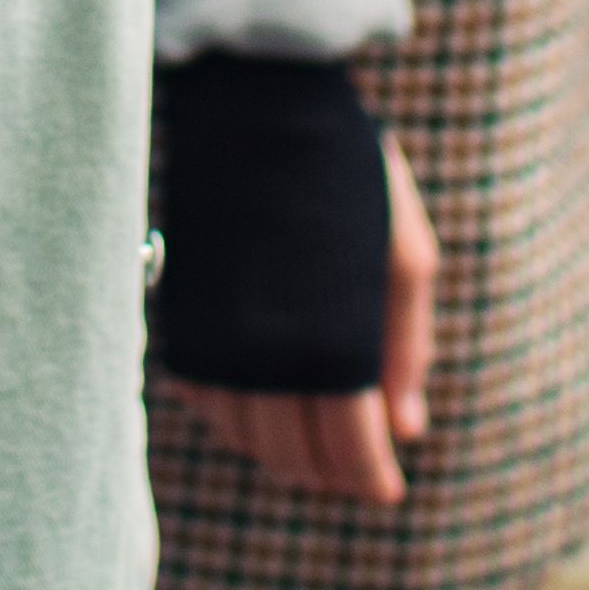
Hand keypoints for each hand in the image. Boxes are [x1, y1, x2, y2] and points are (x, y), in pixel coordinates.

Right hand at [172, 143, 440, 502]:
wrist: (256, 101)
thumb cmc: (347, 170)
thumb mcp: (405, 252)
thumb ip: (407, 345)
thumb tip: (409, 427)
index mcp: (331, 343)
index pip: (348, 448)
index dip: (370, 477)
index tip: (387, 489)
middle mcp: (264, 354)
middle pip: (292, 454)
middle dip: (328, 473)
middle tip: (354, 470)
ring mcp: (214, 337)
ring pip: (242, 434)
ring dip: (278, 452)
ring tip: (311, 443)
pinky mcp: (179, 314)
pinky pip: (200, 396)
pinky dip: (232, 415)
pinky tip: (259, 402)